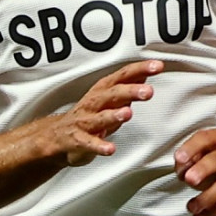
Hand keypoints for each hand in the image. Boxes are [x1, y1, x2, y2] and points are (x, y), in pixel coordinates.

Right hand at [38, 60, 161, 166]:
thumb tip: (149, 70)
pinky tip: (110, 149)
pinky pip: (89, 143)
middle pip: (113, 94)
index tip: (157, 66)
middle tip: (148, 91)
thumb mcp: (111, 96)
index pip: (124, 75)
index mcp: (104, 90)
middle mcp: (94, 102)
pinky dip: (99, 146)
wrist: (58, 135)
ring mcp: (85, 121)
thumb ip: (130, 85)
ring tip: (127, 114)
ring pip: (100, 117)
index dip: (140, 69)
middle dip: (130, 91)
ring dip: (114, 115)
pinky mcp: (79, 140)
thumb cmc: (90, 114)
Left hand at [174, 125, 215, 215]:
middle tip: (190, 179)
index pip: (206, 138)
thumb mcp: (210, 149)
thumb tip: (181, 168)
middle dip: (204, 169)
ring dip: (208, 197)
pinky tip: (203, 214)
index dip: (192, 147)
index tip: (179, 158)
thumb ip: (193, 156)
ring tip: (193, 206)